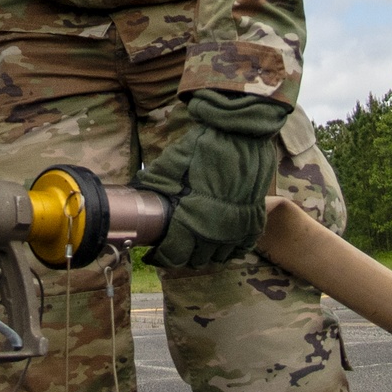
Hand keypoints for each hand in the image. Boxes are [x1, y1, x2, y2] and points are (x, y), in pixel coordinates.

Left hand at [132, 92, 286, 269]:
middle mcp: (215, 229)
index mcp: (191, 217)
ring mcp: (238, 226)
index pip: (174, 254)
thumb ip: (156, 184)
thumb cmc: (205, 145)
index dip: (162, 257)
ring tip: (195, 244)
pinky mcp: (255, 219)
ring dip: (206, 254)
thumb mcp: (172, 163)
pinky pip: (242, 247)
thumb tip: (137, 195)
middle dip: (182, 256)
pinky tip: (220, 242)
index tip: (154, 253)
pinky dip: (230, 249)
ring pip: (219, 257)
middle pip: (196, 260)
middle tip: (174, 245)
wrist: (242, 131)